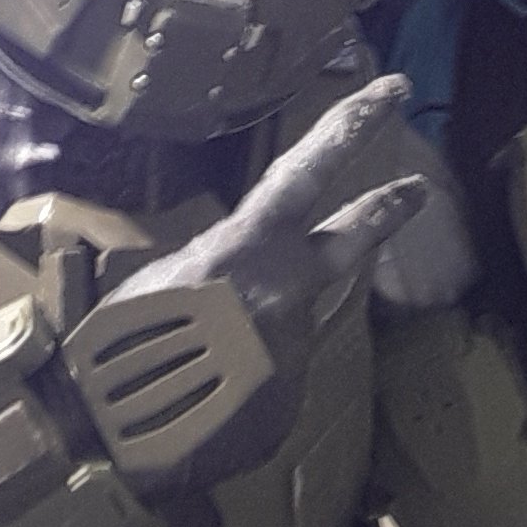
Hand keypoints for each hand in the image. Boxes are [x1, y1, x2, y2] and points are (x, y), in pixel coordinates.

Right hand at [70, 76, 426, 494]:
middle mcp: (283, 292)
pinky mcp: (288, 401)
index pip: (308, 172)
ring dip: (262, 327)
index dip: (350, 128)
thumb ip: (217, 268)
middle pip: (349, 241)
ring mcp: (292, 348)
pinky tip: (203, 398)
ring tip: (204, 354)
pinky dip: (244, 376)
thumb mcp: (161, 281)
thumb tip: (236, 278)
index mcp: (245, 247)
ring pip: (294, 321)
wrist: (108, 433)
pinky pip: (273, 375)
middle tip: (418, 188)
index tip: (390, 93)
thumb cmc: (114, 342)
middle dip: (384, 210)